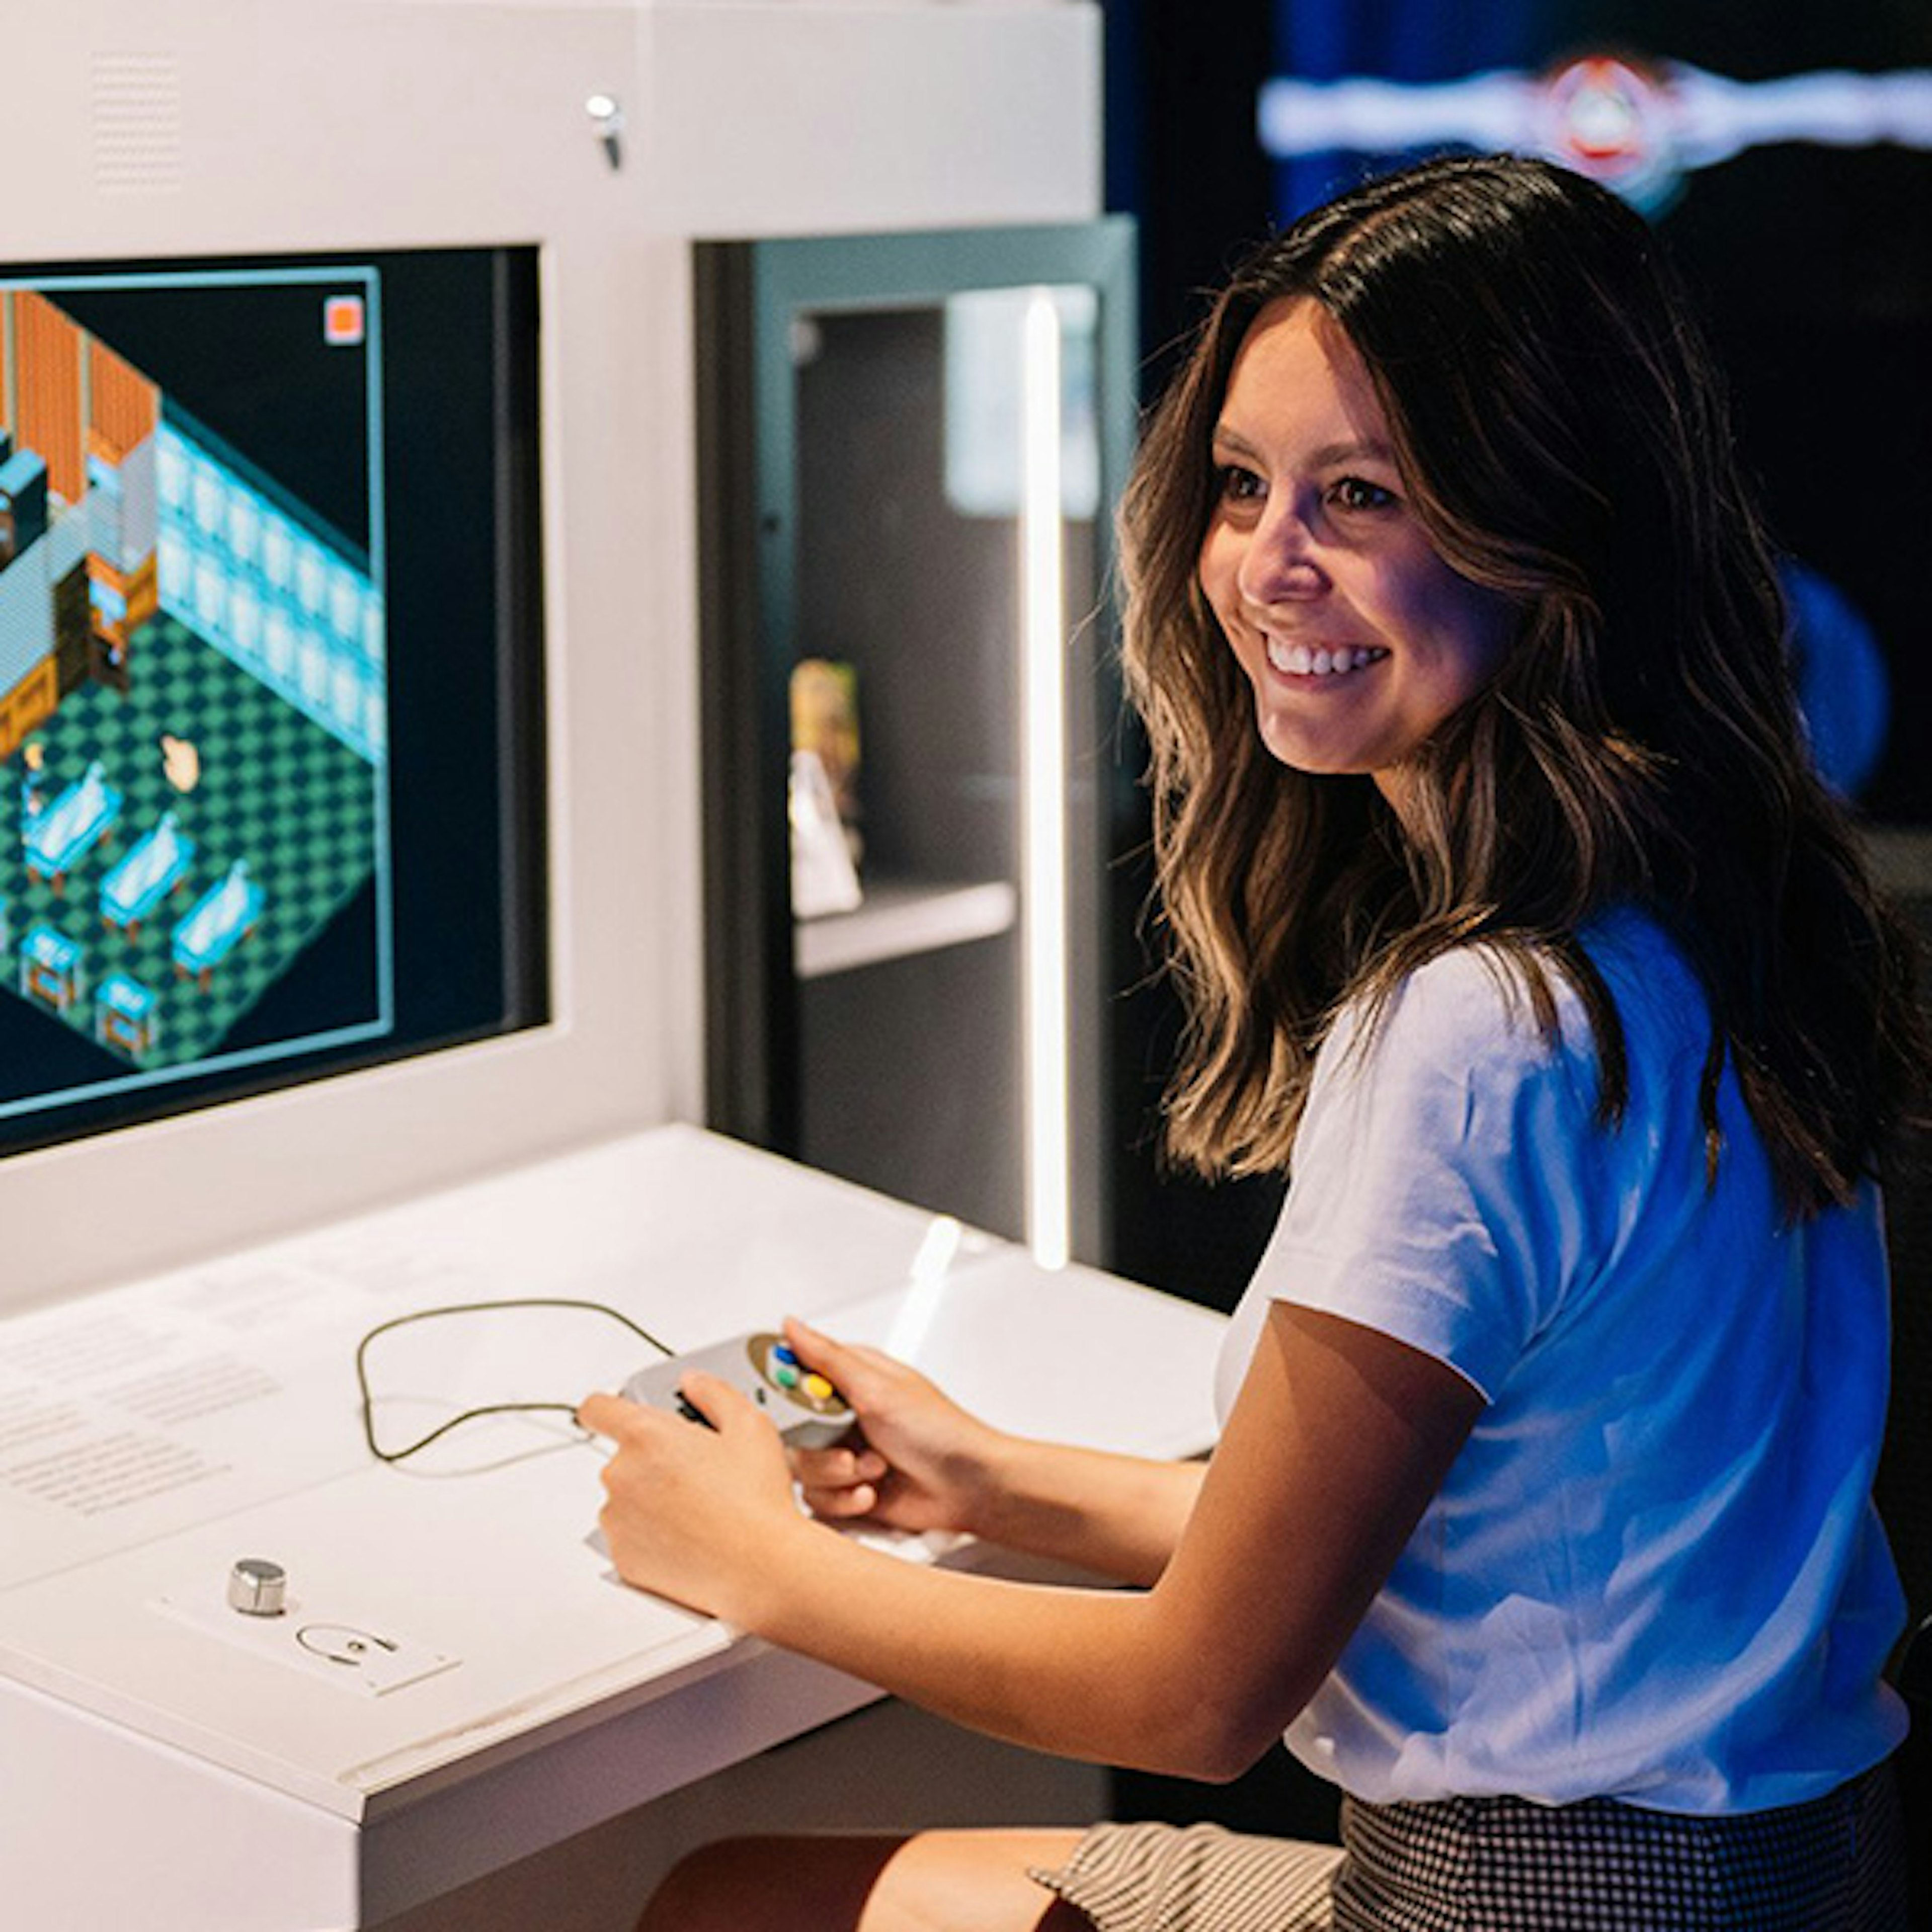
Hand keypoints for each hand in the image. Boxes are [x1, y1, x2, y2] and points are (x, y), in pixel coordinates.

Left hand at [577, 1373, 813, 1619]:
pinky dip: (651, 1537)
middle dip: (652, 1461)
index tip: (621, 1414)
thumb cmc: (756, 1500)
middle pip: (623, 1457)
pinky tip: (690, 1537)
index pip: (597, 1408)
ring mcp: (618, 1521)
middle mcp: (621, 1476)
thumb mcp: (750, 1425)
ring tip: (698, 1510)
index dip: (609, 1407)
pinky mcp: (623, 1559)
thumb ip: (714, 1392)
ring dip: (650, 1500)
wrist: (761, 1567)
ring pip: (626, 1500)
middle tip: (696, 1471)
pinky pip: (630, 1538)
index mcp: (645, 1436)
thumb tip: (694, 1383)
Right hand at [781, 1318, 1009, 1537]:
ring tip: (874, 1469)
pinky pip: (820, 1499)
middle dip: (819, 1447)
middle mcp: (844, 1415)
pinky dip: (846, 1499)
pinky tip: (873, 1492)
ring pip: (803, 1468)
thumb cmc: (939, 1432)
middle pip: (791, 1430)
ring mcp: (846, 1453)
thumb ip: (828, 1358)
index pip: (794, 1374)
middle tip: (848, 1449)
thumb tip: (792, 1326)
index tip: (789, 1407)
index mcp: (850, 1379)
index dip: (781, 1392)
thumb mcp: (878, 1388)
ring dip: (839, 1475)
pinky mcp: (849, 1489)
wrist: (969, 1487)